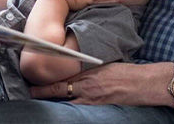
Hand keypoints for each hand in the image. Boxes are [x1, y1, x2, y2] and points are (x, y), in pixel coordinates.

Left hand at [29, 62, 171, 106]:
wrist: (143, 82)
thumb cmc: (126, 72)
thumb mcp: (104, 64)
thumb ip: (88, 67)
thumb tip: (75, 67)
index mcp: (87, 71)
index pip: (61, 74)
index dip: (45, 78)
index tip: (33, 77)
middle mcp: (86, 84)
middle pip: (58, 89)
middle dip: (42, 91)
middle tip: (30, 91)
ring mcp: (91, 97)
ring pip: (65, 101)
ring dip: (53, 100)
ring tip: (39, 100)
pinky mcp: (98, 106)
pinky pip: (78, 108)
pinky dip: (69, 108)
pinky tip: (61, 109)